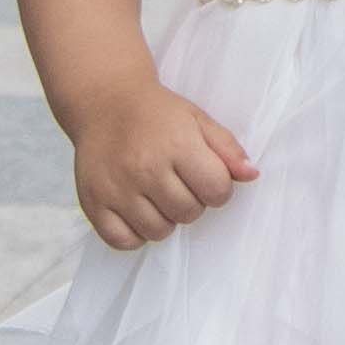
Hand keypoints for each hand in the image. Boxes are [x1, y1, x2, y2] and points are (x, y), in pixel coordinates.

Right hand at [61, 76, 257, 252]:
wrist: (105, 103)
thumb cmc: (157, 114)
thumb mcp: (198, 120)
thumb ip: (227, 148)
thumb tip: (251, 175)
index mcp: (177, 144)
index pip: (217, 190)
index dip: (218, 188)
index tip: (206, 177)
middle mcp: (145, 167)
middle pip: (188, 213)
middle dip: (192, 202)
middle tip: (178, 182)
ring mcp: (117, 188)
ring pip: (158, 231)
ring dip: (164, 219)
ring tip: (157, 194)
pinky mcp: (93, 203)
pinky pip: (123, 241)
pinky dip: (134, 234)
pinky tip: (137, 211)